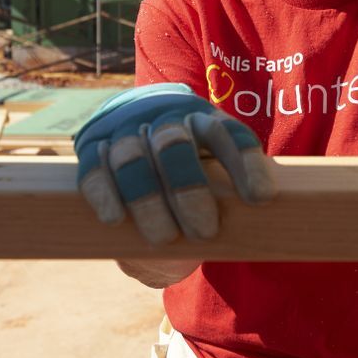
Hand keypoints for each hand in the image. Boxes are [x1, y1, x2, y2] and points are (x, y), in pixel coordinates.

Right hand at [74, 82, 275, 244]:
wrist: (138, 154)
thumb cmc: (189, 181)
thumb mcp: (215, 181)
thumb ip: (232, 199)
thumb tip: (263, 227)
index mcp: (206, 121)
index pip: (229, 135)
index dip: (246, 164)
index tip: (260, 199)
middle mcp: (166, 119)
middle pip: (175, 144)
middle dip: (190, 189)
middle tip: (205, 231)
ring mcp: (127, 131)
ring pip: (133, 157)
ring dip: (148, 199)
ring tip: (163, 238)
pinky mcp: (93, 149)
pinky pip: (95, 168)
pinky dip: (105, 193)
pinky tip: (115, 219)